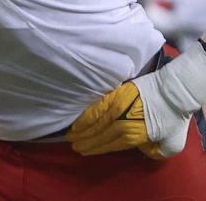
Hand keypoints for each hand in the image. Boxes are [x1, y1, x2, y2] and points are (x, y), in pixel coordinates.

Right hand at [68, 44, 205, 157]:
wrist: (172, 92)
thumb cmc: (173, 117)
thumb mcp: (172, 142)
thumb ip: (156, 151)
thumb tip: (142, 150)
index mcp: (134, 136)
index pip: (110, 144)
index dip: (96, 149)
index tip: (84, 152)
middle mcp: (122, 123)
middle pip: (99, 135)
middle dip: (85, 141)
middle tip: (73, 145)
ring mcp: (116, 109)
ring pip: (95, 122)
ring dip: (81, 130)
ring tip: (71, 135)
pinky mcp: (114, 96)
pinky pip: (96, 108)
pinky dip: (86, 116)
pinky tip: (78, 121)